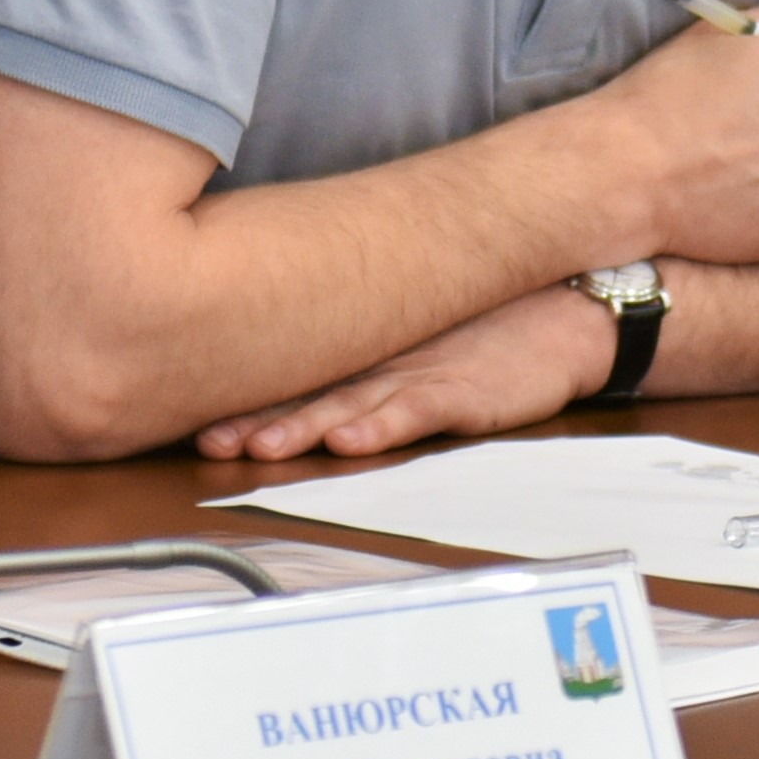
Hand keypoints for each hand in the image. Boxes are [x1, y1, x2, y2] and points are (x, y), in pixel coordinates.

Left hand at [191, 287, 608, 463]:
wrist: (566, 314)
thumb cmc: (489, 331)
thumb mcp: (417, 340)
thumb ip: (365, 359)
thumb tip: (300, 371)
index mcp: (368, 351)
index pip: (295, 375)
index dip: (244, 397)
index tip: (192, 418)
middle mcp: (384, 360)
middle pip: (310, 392)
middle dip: (257, 418)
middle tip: (209, 439)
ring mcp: (422, 375)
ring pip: (351, 404)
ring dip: (304, 427)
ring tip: (262, 444)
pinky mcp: (462, 393)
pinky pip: (416, 411)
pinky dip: (382, 426)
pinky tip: (351, 441)